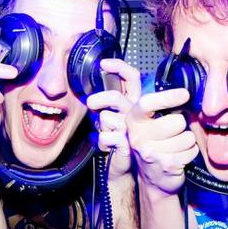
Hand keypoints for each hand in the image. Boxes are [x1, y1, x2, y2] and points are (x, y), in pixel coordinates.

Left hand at [87, 58, 141, 180]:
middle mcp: (136, 112)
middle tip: (91, 103)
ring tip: (105, 133)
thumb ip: (106, 104)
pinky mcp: (128, 143)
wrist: (122, 166)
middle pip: (116, 97)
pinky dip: (100, 142)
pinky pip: (104, 136)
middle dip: (99, 99)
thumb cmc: (117, 139)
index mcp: (134, 102)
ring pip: (106, 117)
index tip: (104, 63)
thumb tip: (93, 94)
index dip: (119, 67)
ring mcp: (133, 127)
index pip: (132, 78)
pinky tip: (106, 146)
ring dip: (100, 126)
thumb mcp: (111, 117)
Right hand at [125, 88, 197, 194]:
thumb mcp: (150, 125)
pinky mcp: (166, 164)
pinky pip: (192, 150)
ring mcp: (151, 152)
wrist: (153, 179)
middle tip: (172, 135)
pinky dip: (190, 153)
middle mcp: (138, 136)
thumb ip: (161, 110)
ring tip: (175, 148)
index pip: (147, 103)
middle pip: (177, 121)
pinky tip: (179, 158)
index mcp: (133, 122)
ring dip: (186, 143)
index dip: (167, 97)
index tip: (184, 94)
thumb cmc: (156, 146)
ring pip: (187, 137)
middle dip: (181, 127)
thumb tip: (184, 95)